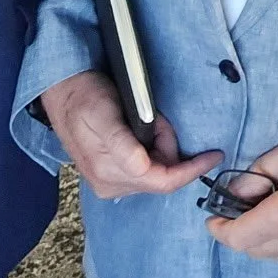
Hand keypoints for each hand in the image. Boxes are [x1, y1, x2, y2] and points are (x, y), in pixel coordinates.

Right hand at [41, 69, 220, 199]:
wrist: (63, 93)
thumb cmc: (84, 97)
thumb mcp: (102, 112)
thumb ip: (120, 142)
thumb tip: (140, 167)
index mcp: (108, 173)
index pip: (162, 182)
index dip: (190, 170)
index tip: (214, 155)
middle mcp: (109, 185)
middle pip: (162, 176)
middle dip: (169, 148)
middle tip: (156, 119)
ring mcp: (110, 183)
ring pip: (157, 172)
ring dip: (161, 146)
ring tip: (146, 121)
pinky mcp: (111, 176)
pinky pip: (147, 170)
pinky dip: (154, 150)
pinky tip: (143, 132)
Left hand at [207, 124, 277, 262]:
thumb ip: (257, 174)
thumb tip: (231, 196)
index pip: (242, 237)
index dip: (220, 230)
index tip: (212, 217)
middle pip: (255, 250)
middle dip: (239, 232)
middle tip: (238, 208)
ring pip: (275, 256)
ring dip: (261, 239)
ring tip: (265, 211)